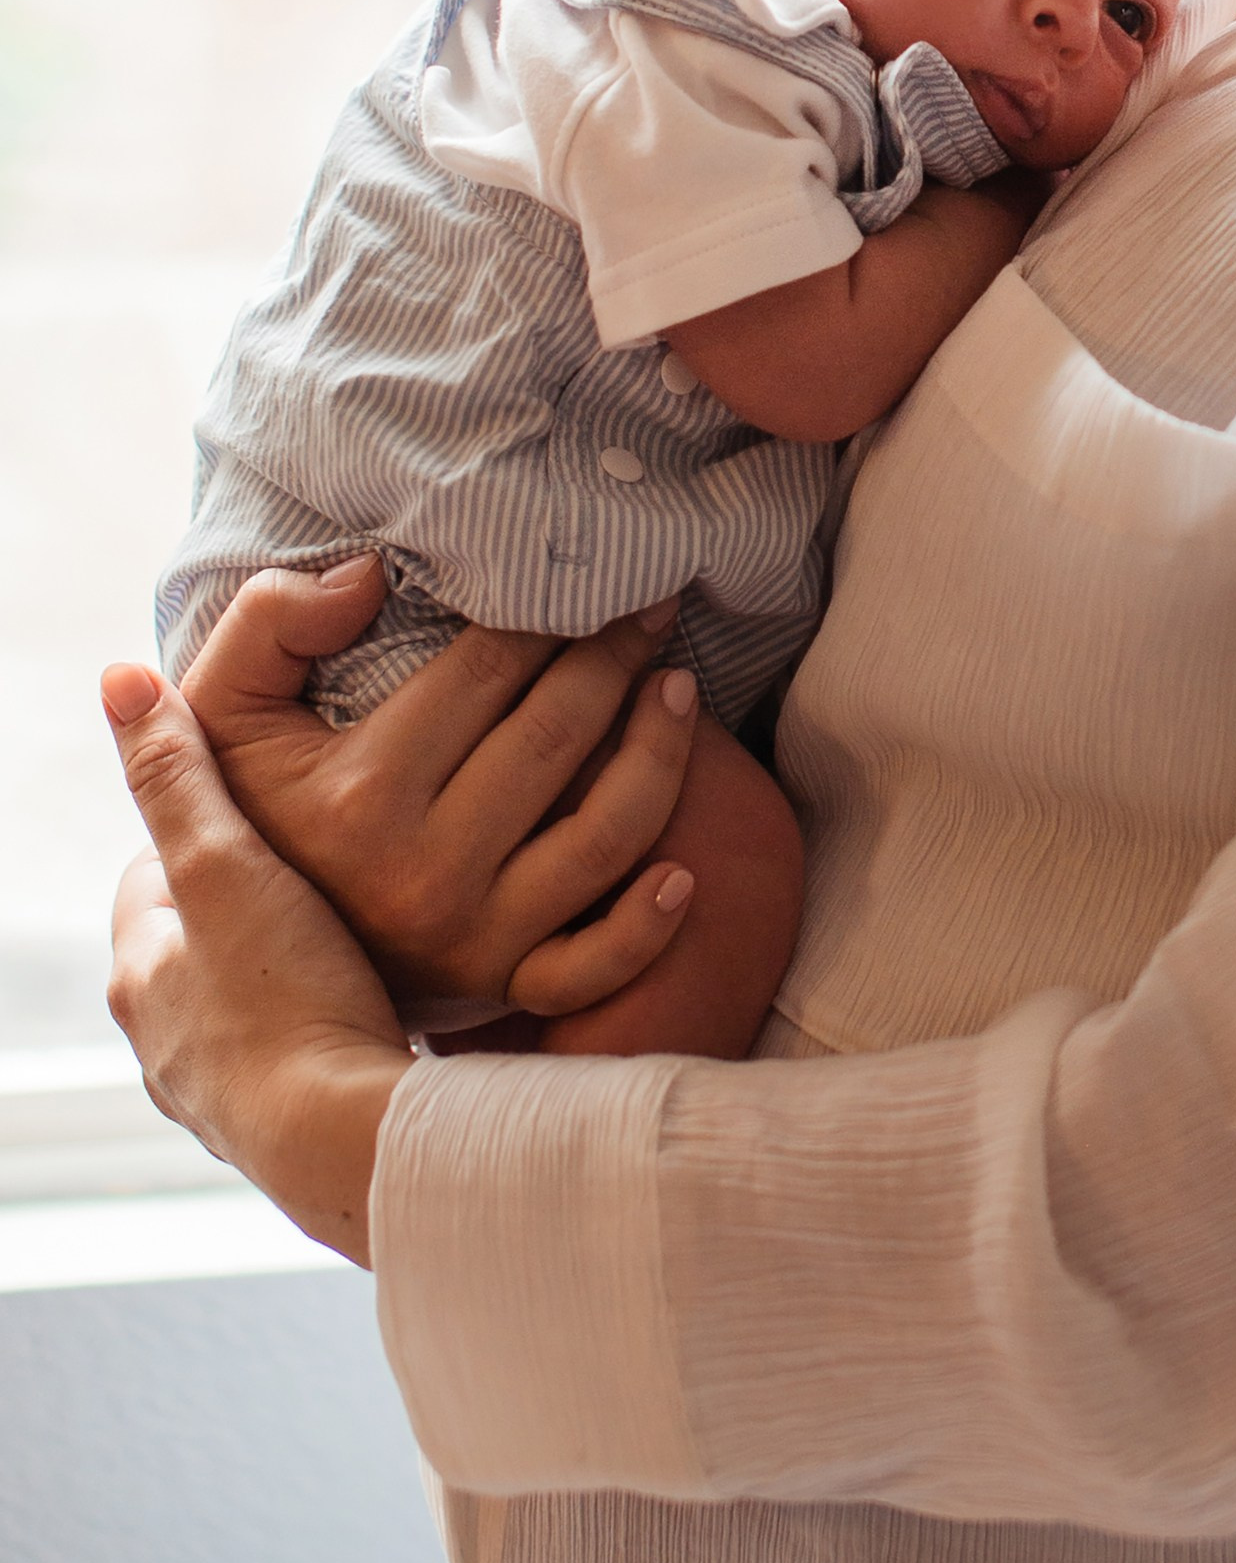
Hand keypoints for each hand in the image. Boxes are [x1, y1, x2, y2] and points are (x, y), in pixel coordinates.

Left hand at [103, 662, 412, 1262]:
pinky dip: (328, 1023)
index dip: (205, 830)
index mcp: (141, 976)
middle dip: (250, 907)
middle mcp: (167, 1044)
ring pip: (250, 1005)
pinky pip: (300, 1054)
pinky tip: (383, 1006)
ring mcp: (225, 1094)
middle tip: (323, 863)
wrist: (348, 1142)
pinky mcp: (287, 1130)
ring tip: (361, 929)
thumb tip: (119, 679)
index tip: (263, 801)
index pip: (155, 877)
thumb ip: (181, 776)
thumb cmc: (281, 1001)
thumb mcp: (225, 866)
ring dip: (292, 970)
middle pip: (203, 945)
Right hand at [176, 558, 704, 1018]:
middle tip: (652, 611)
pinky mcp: (500, 987)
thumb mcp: (223, 709)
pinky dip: (646, 925)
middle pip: (555, 740)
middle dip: (615, 661)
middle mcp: (424, 870)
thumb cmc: (251, 806)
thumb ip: (270, 622)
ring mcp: (471, 937)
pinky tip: (685, 868)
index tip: (591, 577)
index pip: (488, 674)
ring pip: (601, 838)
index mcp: (362, 793)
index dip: (548, 614)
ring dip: (659, 756)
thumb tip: (372, 574)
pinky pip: (592, 966)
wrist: (240, 946)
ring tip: (679, 689)